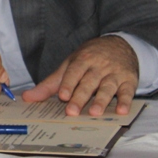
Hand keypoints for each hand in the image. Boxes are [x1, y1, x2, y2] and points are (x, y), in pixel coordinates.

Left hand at [22, 36, 138, 115]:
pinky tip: (122, 111)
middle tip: (72, 111)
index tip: (62, 96)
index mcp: (81, 60)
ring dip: (101, 100)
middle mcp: (98, 66)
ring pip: (107, 87)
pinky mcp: (129, 80)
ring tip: (94, 113)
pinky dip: (126, 101)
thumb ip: (50, 84)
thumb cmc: (89, 59)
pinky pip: (128, 91)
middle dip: (80, 96)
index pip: (73, 72)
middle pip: (88, 82)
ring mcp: (114, 73)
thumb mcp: (69, 65)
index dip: (68, 84)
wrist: (120, 45)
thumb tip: (27, 97)